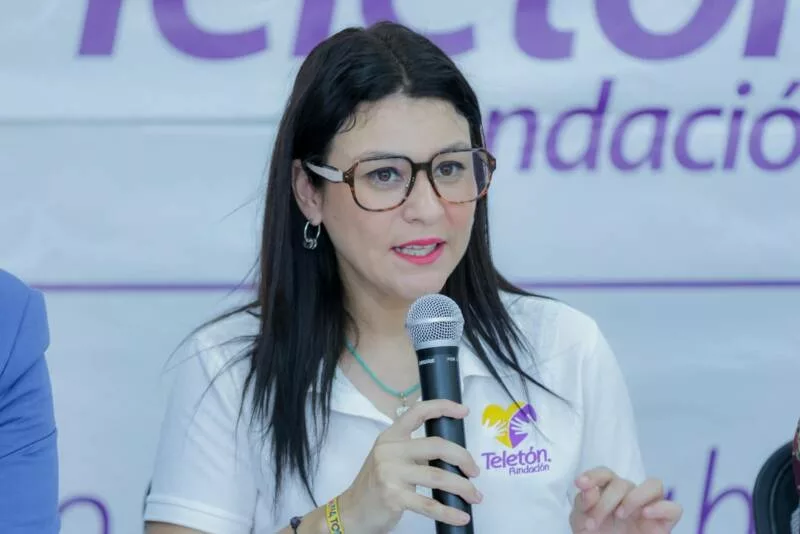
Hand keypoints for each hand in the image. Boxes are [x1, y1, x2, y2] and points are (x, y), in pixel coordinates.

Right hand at [339, 399, 482, 533]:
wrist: (352, 511)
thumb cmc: (377, 483)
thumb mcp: (390, 458)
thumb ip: (413, 451)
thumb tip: (452, 454)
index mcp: (390, 435)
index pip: (418, 411)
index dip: (443, 407)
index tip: (464, 411)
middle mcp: (390, 450)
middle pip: (437, 446)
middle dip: (463, 458)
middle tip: (475, 472)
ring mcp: (390, 473)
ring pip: (438, 477)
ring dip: (462, 487)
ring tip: (475, 496)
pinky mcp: (393, 497)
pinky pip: (429, 505)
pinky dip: (449, 512)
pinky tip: (461, 516)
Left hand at [569, 467, 681, 533]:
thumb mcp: (582, 521)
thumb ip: (583, 503)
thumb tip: (590, 489)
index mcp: (609, 490)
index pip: (605, 473)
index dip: (593, 474)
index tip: (579, 483)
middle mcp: (630, 495)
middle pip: (623, 483)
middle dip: (606, 501)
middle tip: (594, 522)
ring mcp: (649, 507)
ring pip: (655, 484)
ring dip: (635, 497)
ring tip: (620, 515)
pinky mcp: (664, 524)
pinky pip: (674, 508)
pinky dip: (661, 508)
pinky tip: (645, 514)